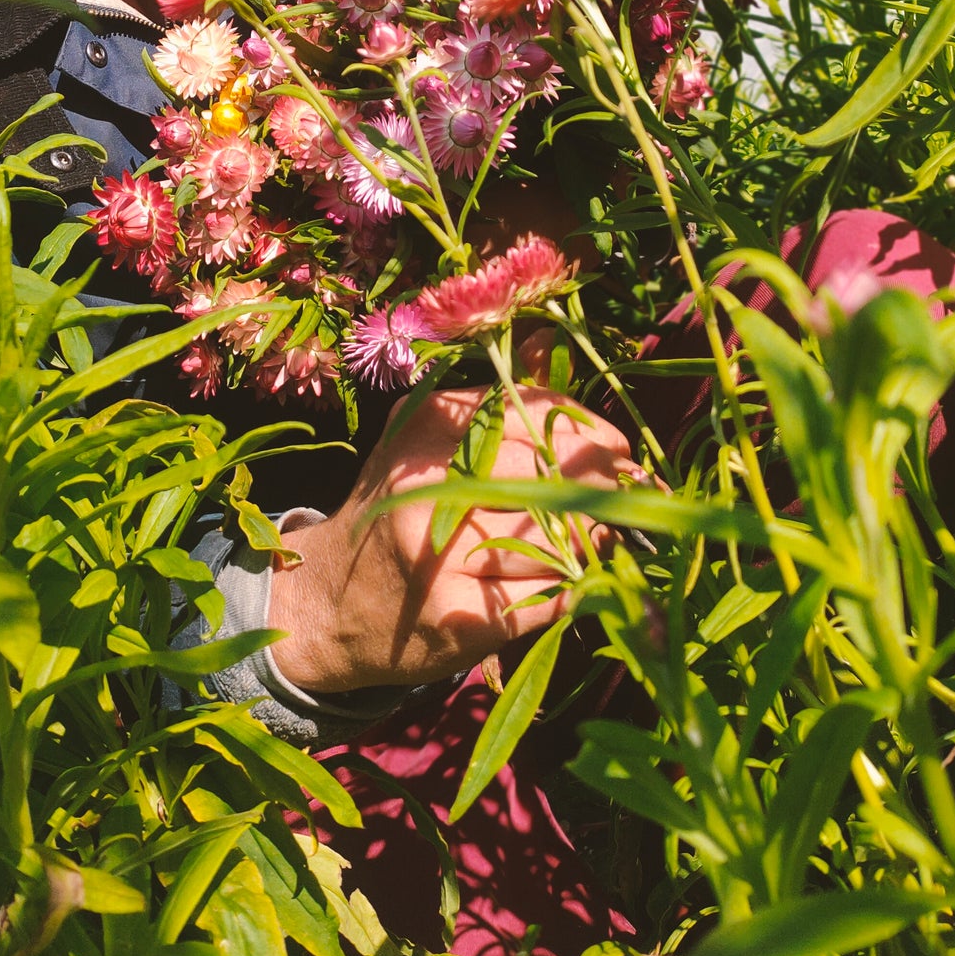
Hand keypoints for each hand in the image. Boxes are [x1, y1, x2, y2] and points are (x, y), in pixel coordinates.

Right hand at [268, 376, 639, 695]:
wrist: (326, 604)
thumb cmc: (396, 512)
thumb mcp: (428, 442)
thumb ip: (495, 400)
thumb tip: (550, 337)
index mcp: (428, 426)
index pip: (539, 415)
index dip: (594, 435)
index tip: (622, 452)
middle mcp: (430, 483)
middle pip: (556, 477)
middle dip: (606, 489)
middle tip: (628, 498)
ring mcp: (440, 554)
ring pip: (560, 540)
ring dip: (592, 542)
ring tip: (592, 540)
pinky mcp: (457, 617)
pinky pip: (549, 595)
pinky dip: (571, 587)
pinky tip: (566, 580)